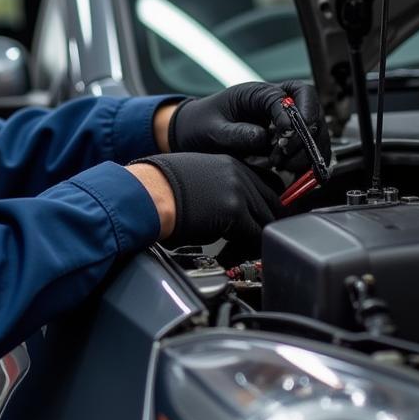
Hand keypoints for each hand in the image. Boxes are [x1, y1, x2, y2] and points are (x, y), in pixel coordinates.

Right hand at [130, 153, 281, 247]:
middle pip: (271, 203)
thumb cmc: (157, 188)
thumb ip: (217, 187)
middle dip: (263, 224)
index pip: (265, 185)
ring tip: (237, 252)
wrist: (147, 194)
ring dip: (254, 239)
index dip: (262, 207)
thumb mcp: (194, 177)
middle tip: (250, 241)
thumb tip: (223, 207)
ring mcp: (239, 192)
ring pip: (266, 221)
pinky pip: (254, 237)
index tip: (257, 221)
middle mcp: (238, 174)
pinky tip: (229, 255)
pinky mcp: (235, 212)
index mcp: (229, 164)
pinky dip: (246, 250)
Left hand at [168, 80, 330, 171]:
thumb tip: (261, 138)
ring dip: (309, 151)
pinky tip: (294, 172)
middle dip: (306, 135)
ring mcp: (285, 122)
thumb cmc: (201, 124)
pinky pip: (309, 148)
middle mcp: (276, 104)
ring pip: (316, 131)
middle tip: (286, 156)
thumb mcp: (211, 128)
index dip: (292, 116)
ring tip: (285, 167)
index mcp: (257, 93)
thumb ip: (235, 133)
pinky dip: (308, 161)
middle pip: (312, 110)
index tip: (283, 138)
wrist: (194, 133)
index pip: (289, 95)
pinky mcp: (287, 140)